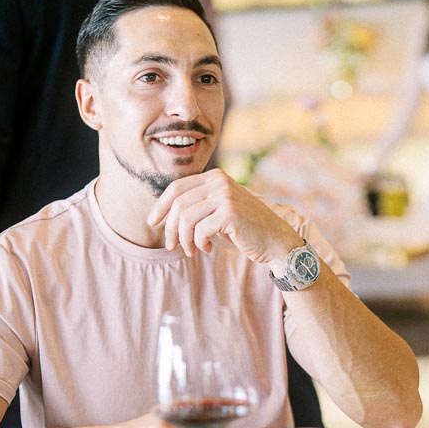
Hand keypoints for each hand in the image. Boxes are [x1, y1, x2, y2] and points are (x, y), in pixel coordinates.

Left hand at [146, 169, 299, 265]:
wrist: (276, 241)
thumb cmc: (245, 229)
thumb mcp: (219, 211)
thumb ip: (198, 206)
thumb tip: (163, 214)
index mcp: (214, 177)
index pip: (176, 188)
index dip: (160, 206)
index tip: (152, 222)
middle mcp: (219, 181)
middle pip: (178, 204)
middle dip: (170, 228)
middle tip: (172, 246)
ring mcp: (225, 196)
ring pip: (185, 218)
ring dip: (184, 240)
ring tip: (191, 251)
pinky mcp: (229, 213)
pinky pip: (199, 230)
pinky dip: (199, 244)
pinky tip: (208, 249)